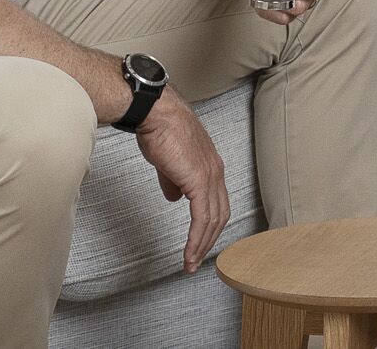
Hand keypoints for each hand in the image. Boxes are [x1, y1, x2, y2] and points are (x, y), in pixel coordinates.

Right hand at [136, 87, 229, 273]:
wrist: (156, 113)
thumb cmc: (160, 129)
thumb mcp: (169, 160)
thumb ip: (174, 180)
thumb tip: (174, 197)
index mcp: (211, 166)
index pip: (217, 202)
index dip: (210, 224)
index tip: (199, 241)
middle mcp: (216, 172)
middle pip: (220, 215)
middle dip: (209, 240)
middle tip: (196, 259)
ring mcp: (210, 177)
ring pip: (212, 220)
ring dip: (201, 245)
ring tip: (190, 263)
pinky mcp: (199, 182)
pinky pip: (201, 218)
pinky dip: (196, 239)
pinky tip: (188, 253)